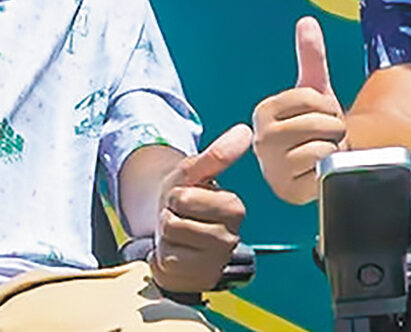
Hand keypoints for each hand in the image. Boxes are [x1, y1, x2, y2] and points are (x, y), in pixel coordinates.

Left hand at [150, 124, 251, 293]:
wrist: (173, 228)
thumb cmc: (185, 198)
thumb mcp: (193, 173)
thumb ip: (217, 154)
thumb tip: (244, 130)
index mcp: (235, 207)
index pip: (185, 199)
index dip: (176, 197)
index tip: (185, 199)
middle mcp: (231, 236)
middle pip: (176, 223)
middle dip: (169, 217)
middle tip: (181, 217)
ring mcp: (216, 260)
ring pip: (171, 243)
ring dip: (167, 237)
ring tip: (179, 235)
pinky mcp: (201, 278)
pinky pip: (168, 264)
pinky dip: (165, 257)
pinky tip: (178, 253)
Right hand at [251, 16, 347, 204]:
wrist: (320, 167)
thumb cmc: (316, 128)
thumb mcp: (315, 91)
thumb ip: (311, 57)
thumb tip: (307, 21)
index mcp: (263, 111)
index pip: (311, 97)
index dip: (327, 105)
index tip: (319, 115)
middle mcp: (260, 138)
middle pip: (320, 122)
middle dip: (333, 128)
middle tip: (323, 136)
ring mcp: (271, 166)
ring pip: (323, 145)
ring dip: (332, 148)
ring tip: (321, 152)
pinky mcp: (286, 189)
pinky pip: (322, 168)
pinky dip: (327, 168)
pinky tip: (318, 171)